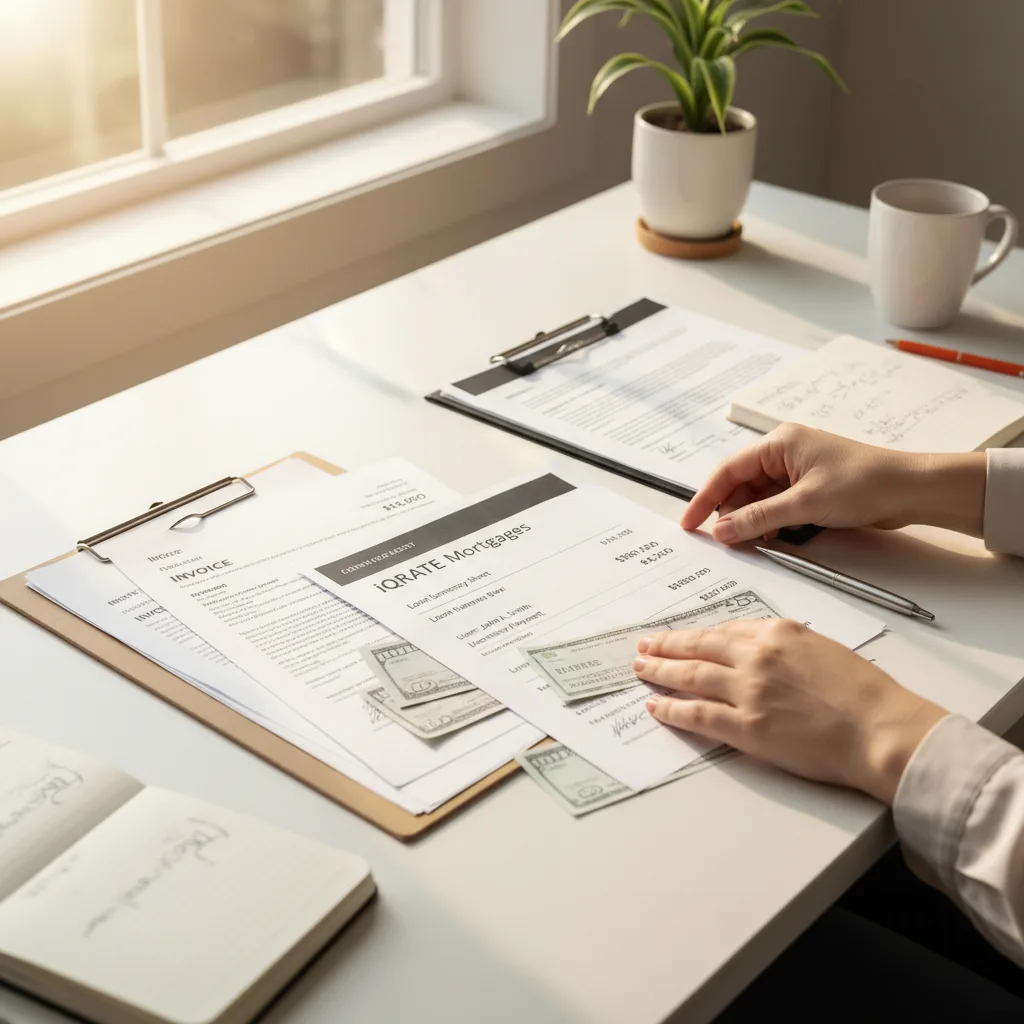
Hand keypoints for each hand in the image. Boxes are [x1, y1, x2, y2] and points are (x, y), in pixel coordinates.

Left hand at [633, 619, 946, 803]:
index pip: (725, 630)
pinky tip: (655, 705)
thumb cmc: (864, 693)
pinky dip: (671, 709)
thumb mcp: (822, 649)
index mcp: (778, 632)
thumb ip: (784, 646)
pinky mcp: (746, 726)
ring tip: (641, 669)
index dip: (698, 635)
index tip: (682, 637)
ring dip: (660, 671)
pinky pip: (697, 714)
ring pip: (690, 676)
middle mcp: (756, 655)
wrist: (881, 729)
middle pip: (698, 646)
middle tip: (645, 645)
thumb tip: (756, 650)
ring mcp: (747, 690)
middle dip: (667, 645)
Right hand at [681, 423, 986, 544]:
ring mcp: (798, 471)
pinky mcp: (811, 488)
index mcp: (779, 443)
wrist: (912, 490)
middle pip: (741, 485)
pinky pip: (777, 506)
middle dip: (729, 513)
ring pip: (758, 498)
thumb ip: (758, 519)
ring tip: (744, 544)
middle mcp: (784, 453)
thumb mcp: (804, 504)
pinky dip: (768, 523)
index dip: (705, 498)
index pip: (728, 470)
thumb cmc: (865, 483)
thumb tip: (722, 531)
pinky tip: (767, 540)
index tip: (690, 523)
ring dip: (750, 521)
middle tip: (721, 542)